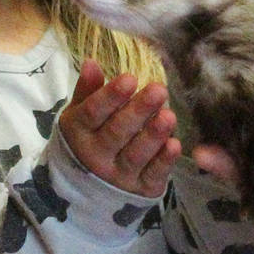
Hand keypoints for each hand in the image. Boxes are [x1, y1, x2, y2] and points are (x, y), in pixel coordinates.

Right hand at [57, 59, 179, 197]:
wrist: (82, 191)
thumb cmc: (85, 141)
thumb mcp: (80, 116)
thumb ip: (87, 91)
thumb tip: (92, 62)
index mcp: (79, 132)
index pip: (93, 113)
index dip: (110, 96)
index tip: (129, 78)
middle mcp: (96, 156)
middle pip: (117, 133)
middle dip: (138, 112)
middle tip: (159, 90)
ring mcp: (118, 176)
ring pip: (136, 155)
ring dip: (153, 136)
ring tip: (169, 116)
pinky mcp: (139, 189)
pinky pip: (152, 175)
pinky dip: (164, 162)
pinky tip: (175, 145)